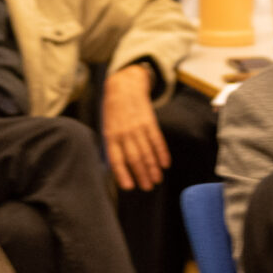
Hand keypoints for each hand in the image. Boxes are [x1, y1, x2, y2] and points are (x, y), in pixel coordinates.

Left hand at [100, 65, 168, 191]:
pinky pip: (157, 140)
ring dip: (153, 168)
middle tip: (148, 187)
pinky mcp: (149, 121)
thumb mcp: (107, 126)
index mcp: (111, 135)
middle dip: (142, 175)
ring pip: (147, 151)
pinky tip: (165, 164)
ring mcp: (137, 127)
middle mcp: (124, 133)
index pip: (116, 159)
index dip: (123, 174)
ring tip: (157, 180)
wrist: (124, 85)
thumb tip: (118, 168)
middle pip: (134, 158)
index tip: (130, 187)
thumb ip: (112, 145)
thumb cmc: (114, 111)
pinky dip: (162, 153)